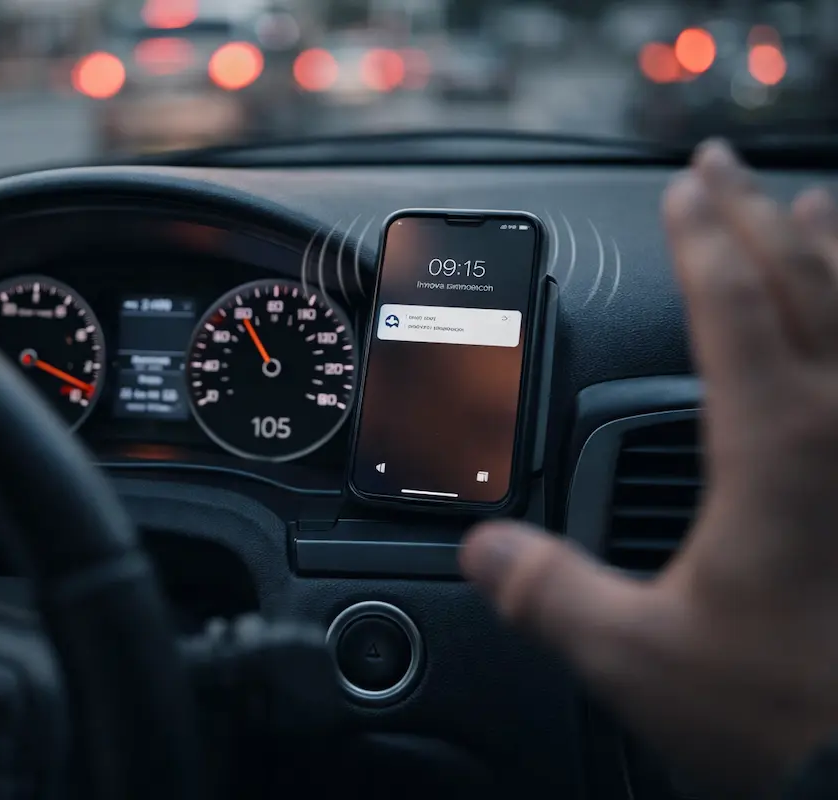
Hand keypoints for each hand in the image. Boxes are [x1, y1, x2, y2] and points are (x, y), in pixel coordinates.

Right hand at [461, 141, 837, 797]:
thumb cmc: (794, 713)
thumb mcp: (640, 656)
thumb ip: (550, 593)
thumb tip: (485, 554)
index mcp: (778, 445)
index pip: (731, 306)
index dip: (700, 239)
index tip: (682, 190)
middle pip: (802, 285)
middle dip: (756, 218)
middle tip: (727, 169)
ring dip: (835, 254)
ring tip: (813, 208)